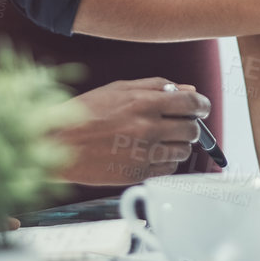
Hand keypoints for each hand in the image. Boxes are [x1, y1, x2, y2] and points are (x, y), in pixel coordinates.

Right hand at [53, 78, 208, 186]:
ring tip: (159, 139)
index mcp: (145, 103)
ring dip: (177, 144)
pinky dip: (165, 161)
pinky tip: (149, 153)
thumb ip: (158, 87)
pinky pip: (167, 169)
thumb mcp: (120, 89)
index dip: (202, 106)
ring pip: (183, 151)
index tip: (202, 108)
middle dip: (190, 126)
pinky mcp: (137, 173)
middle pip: (192, 130)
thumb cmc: (87, 112)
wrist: (57, 143)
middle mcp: (148, 128)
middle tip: (179, 124)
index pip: (192, 104)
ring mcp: (143, 153)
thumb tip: (189, 90)